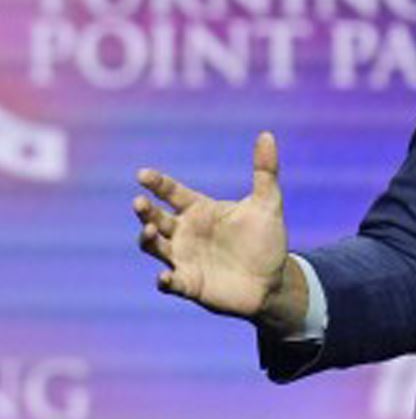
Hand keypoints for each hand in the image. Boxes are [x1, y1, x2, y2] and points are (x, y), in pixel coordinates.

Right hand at [133, 131, 305, 331]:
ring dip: (148, 239)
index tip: (143, 174)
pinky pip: (170, 282)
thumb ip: (265, 171)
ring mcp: (184, 258)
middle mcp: (186, 233)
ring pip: (154, 247)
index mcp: (200, 210)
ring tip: (151, 230)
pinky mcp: (189, 284)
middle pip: (156, 218)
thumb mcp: (268, 203)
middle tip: (139, 202)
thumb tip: (267, 134)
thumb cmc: (266, 239)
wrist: (273, 279)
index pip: (172, 192)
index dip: (157, 183)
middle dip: (145, 211)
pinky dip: (165, 280)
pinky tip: (165, 276)